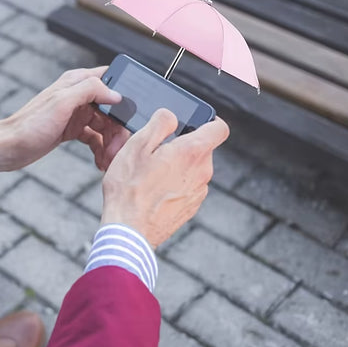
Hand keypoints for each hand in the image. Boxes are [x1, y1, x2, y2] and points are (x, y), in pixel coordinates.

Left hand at [0, 67, 129, 171]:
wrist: (9, 148)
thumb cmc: (30, 125)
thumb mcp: (62, 103)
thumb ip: (89, 90)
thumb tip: (116, 93)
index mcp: (76, 82)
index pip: (110, 80)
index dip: (123, 96)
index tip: (128, 116)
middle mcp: (78, 96)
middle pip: (111, 109)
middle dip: (117, 130)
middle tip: (116, 150)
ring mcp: (76, 113)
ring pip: (105, 125)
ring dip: (110, 143)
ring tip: (108, 160)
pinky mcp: (72, 129)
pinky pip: (95, 137)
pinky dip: (100, 149)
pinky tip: (100, 161)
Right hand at [101, 109, 229, 248]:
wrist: (128, 231)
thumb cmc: (130, 188)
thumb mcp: (137, 145)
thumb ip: (160, 123)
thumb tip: (171, 115)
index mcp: (193, 152)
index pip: (219, 128)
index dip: (208, 120)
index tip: (191, 123)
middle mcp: (202, 172)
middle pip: (201, 148)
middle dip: (181, 145)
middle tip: (154, 150)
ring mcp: (198, 192)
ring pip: (193, 168)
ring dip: (176, 165)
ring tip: (149, 173)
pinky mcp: (190, 208)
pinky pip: (187, 186)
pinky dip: (174, 183)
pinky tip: (152, 190)